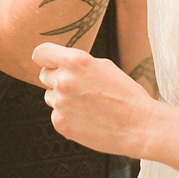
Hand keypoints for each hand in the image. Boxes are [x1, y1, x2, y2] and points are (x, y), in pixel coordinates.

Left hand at [33, 42, 160, 158]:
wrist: (138, 125)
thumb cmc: (126, 94)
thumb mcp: (104, 66)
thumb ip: (78, 63)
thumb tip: (60, 65)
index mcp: (75, 61)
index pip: (40, 53)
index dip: (46, 57)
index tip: (50, 62)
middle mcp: (64, 80)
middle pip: (44, 75)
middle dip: (57, 78)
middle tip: (78, 86)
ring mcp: (61, 104)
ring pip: (50, 96)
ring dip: (62, 98)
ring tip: (87, 103)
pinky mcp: (61, 123)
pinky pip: (56, 115)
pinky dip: (67, 116)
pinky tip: (87, 117)